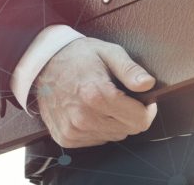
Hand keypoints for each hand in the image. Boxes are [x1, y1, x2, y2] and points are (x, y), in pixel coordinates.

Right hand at [33, 37, 157, 147]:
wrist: (45, 64)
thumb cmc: (80, 56)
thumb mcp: (110, 53)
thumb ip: (131, 70)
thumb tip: (149, 84)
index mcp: (97, 95)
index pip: (138, 120)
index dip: (148, 110)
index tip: (147, 100)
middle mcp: (83, 117)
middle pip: (128, 130)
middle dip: (133, 114)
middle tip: (124, 96)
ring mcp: (72, 130)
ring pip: (114, 136)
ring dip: (116, 122)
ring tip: (106, 101)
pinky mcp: (65, 138)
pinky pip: (97, 140)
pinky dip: (101, 128)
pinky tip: (94, 110)